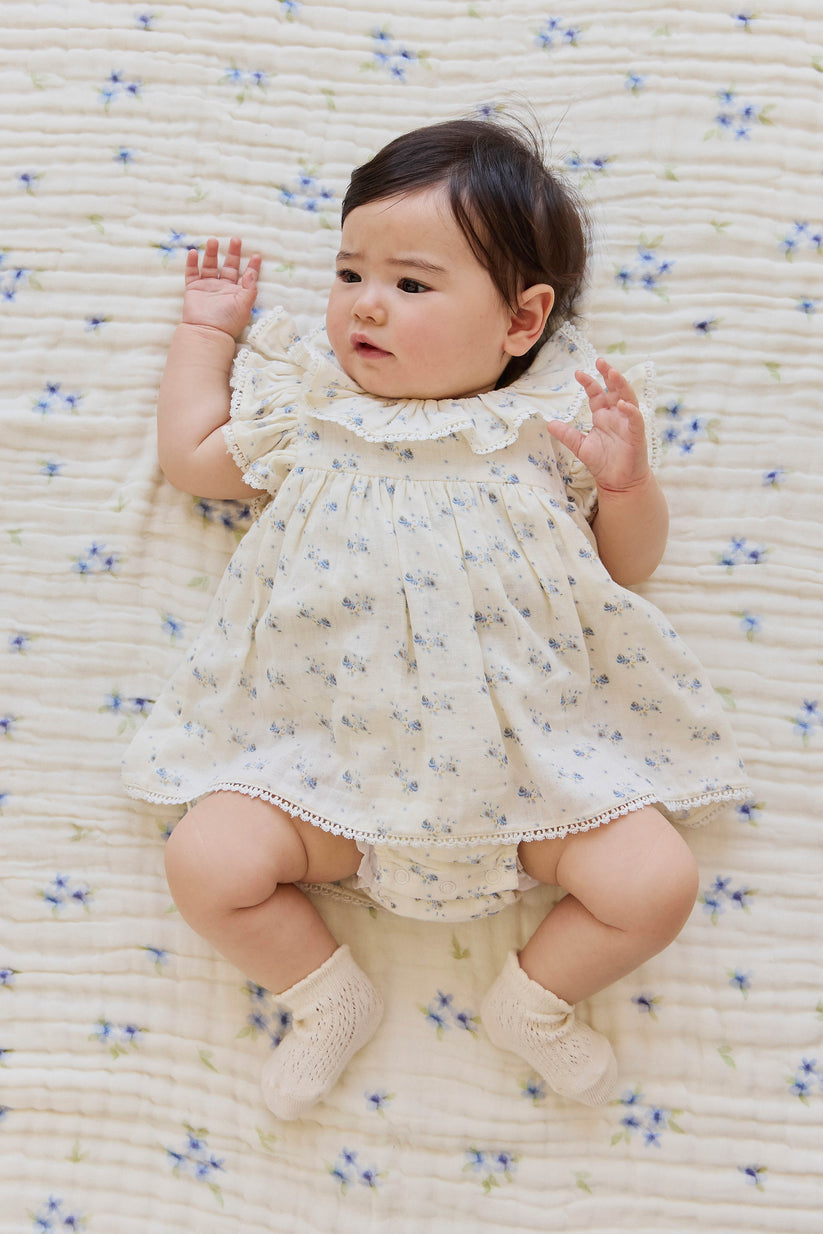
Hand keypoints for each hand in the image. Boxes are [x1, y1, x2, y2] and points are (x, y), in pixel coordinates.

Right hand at [181, 237, 261, 338]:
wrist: (206, 331)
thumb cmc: (228, 321)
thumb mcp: (244, 305)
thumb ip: (249, 288)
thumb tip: (251, 272)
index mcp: (237, 292)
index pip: (246, 276)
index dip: (252, 266)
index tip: (256, 255)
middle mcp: (223, 288)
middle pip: (228, 266)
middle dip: (232, 253)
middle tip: (236, 239)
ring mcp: (208, 287)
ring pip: (210, 265)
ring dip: (211, 253)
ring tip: (213, 240)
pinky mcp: (194, 288)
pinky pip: (191, 272)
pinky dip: (191, 263)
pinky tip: (193, 252)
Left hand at [546, 358, 649, 493]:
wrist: (618, 482)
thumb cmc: (603, 463)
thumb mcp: (580, 446)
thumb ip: (567, 434)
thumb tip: (549, 423)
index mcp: (603, 415)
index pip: (597, 393)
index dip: (589, 383)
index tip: (578, 373)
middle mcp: (616, 415)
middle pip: (614, 389)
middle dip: (608, 374)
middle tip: (600, 361)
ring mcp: (628, 423)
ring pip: (627, 398)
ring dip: (621, 385)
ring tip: (612, 373)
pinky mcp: (636, 434)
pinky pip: (635, 419)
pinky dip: (630, 410)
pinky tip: (622, 404)